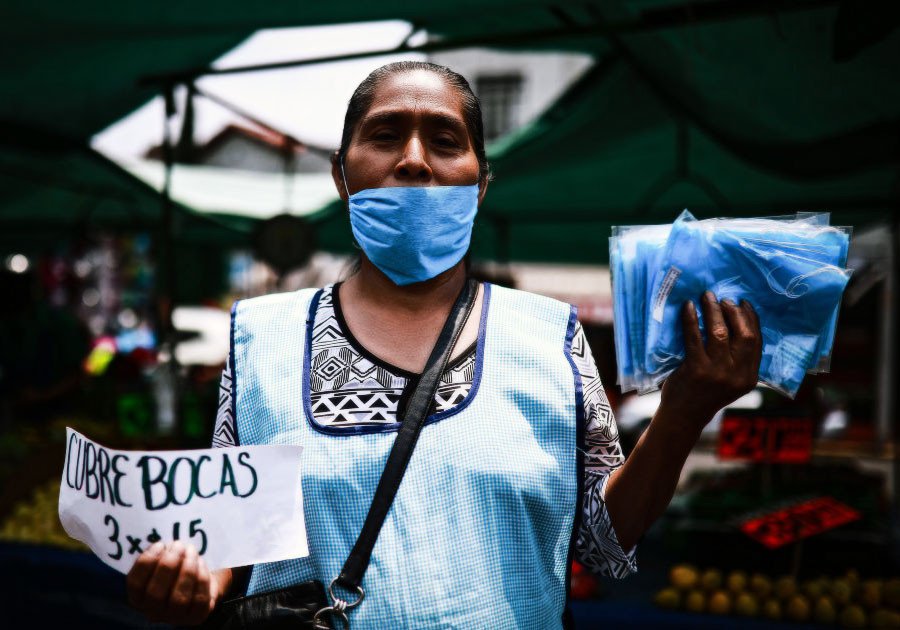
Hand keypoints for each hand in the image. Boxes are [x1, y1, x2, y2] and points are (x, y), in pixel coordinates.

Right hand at [126, 540, 225, 624]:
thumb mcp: (162, 561)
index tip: (160, 544)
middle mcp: (154, 612)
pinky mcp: (196, 617)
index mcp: (138, 598)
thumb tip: (163, 547)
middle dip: (168, 565)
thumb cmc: (175, 570)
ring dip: (186, 570)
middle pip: (155, 593)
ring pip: (179, 599)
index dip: (147, 562)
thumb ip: (158, 555)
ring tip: (191, 550)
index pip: (135, 584)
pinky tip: (200, 562)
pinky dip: (201, 578)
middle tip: (179, 545)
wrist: (199, 585)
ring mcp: (175, 618)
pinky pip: (199, 599)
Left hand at [661, 291, 762, 426]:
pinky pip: (694, 337)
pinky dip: (691, 319)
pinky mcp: (696, 369)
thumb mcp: (730, 382)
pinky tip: (688, 307)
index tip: (743, 304)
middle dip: (734, 312)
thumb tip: (737, 322)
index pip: (756, 341)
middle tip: (724, 299)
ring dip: (713, 310)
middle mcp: (736, 375)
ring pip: (719, 332)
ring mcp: (716, 373)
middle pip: (743, 334)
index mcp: (749, 377)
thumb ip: (738, 360)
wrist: (684, 417)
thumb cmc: (705, 394)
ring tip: (707, 297)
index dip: (751, 319)